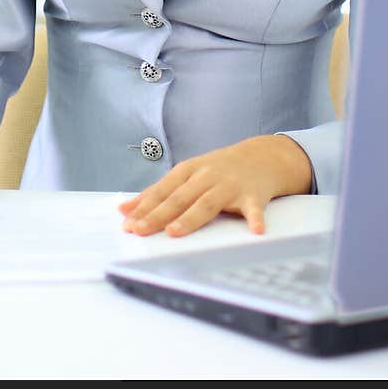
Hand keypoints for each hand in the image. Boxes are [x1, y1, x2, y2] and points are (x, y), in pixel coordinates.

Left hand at [117, 134, 312, 237]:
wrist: (263, 156)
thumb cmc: (220, 169)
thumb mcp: (188, 173)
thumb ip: (159, 192)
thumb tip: (125, 209)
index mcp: (189, 170)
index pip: (163, 190)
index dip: (144, 206)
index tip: (127, 222)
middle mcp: (208, 176)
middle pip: (180, 198)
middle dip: (158, 215)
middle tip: (141, 230)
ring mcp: (230, 185)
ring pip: (207, 203)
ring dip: (190, 218)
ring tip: (175, 232)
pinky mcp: (253, 195)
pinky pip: (254, 209)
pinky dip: (255, 219)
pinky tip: (256, 231)